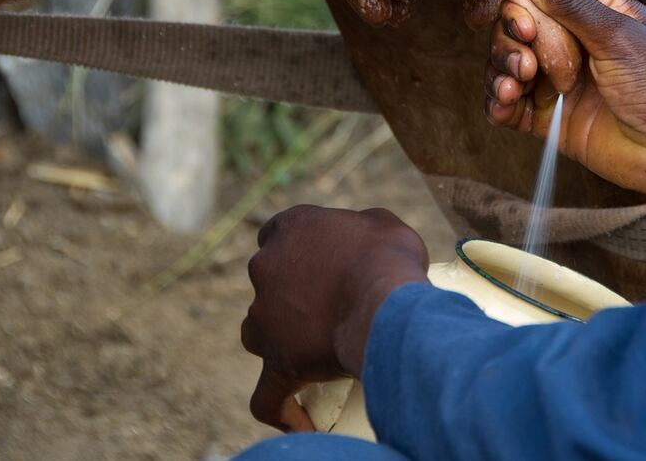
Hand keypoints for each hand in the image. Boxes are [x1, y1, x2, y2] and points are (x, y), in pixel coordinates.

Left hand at [241, 205, 429, 430]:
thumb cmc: (388, 258)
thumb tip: (367, 241)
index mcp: (291, 229)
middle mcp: (267, 268)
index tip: (315, 261)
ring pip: (257, 334)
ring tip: (309, 354)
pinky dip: (279, 408)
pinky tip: (295, 420)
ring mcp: (264, 317)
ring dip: (275, 341)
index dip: (293, 248)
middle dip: (288, 295)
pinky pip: (267, 395)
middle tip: (326, 307)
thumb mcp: (384, 225)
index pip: (276, 233)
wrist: (385, 303)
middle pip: (267, 283)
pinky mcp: (276, 362)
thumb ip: (363, 227)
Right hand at [485, 0, 645, 215]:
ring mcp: (560, 84)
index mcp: (593, 16)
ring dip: (499, 72)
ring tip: (515, 86)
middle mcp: (572, 46)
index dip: (516, 7)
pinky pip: (510, 107)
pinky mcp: (551, 121)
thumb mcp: (618, 35)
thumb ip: (568, 2)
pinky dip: (498, 103)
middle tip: (527, 65)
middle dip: (509, 45)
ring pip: (507, 67)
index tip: (520, 26)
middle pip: (515, 33)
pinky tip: (505, 104)